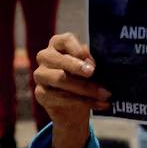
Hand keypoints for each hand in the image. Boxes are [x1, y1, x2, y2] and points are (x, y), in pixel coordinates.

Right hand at [32, 33, 109, 147]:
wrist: (78, 108)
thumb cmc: (89, 81)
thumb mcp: (94, 70)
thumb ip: (93, 62)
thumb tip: (99, 58)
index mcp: (58, 45)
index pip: (62, 39)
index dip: (74, 47)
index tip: (90, 57)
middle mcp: (44, 59)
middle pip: (56, 61)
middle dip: (77, 68)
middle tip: (95, 73)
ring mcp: (40, 78)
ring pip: (59, 81)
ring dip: (84, 89)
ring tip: (106, 94)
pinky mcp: (42, 96)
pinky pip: (61, 99)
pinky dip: (83, 103)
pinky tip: (101, 105)